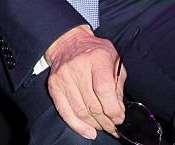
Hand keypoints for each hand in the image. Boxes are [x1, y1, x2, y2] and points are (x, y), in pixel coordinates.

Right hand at [44, 25, 125, 139]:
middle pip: (93, 104)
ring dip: (94, 124)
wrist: (68, 43)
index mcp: (97, 59)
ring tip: (103, 127)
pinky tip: (88, 131)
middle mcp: (78, 68)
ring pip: (80, 111)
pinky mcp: (54, 86)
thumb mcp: (113, 60)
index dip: (114, 110)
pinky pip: (65, 112)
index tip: (119, 118)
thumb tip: (119, 110)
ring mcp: (64, 78)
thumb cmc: (94, 52)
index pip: (104, 91)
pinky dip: (78, 126)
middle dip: (106, 121)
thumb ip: (118, 85)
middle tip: (114, 127)